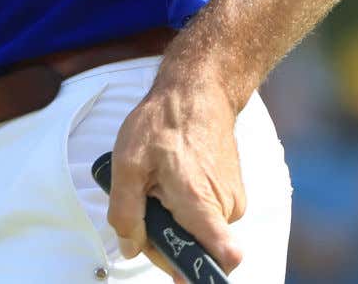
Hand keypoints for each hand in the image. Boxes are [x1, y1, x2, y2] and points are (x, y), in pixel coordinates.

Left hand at [106, 68, 247, 275]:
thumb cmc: (163, 122)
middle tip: (146, 201)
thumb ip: (125, 212)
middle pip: (197, 250)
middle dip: (166, 238)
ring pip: (199, 233)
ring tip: (158, 184)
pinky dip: (185, 208)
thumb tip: (131, 247)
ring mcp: (232, 200)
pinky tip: (171, 181)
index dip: (198, 270)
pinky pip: (206, 217)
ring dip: (173, 220)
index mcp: (201, 203)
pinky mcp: (231, 193)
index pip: (224, 258)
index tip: (174, 260)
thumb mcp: (128, 163)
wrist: (197, 91)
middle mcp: (225, 207)